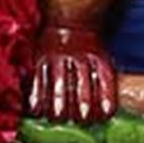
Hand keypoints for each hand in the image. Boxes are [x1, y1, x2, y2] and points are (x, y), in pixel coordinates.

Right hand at [26, 12, 121, 127]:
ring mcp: (58, 57)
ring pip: (58, 82)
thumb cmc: (88, 51)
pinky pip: (38, 79)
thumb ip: (104, 81)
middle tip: (83, 118)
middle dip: (83, 101)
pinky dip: (36, 96)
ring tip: (58, 117)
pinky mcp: (40, 59)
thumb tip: (107, 113)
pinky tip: (36, 110)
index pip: (104, 77)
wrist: (68, 24)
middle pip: (81, 82)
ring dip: (58, 101)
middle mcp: (78, 56)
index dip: (106, 96)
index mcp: (97, 56)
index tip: (107, 113)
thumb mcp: (102, 58)